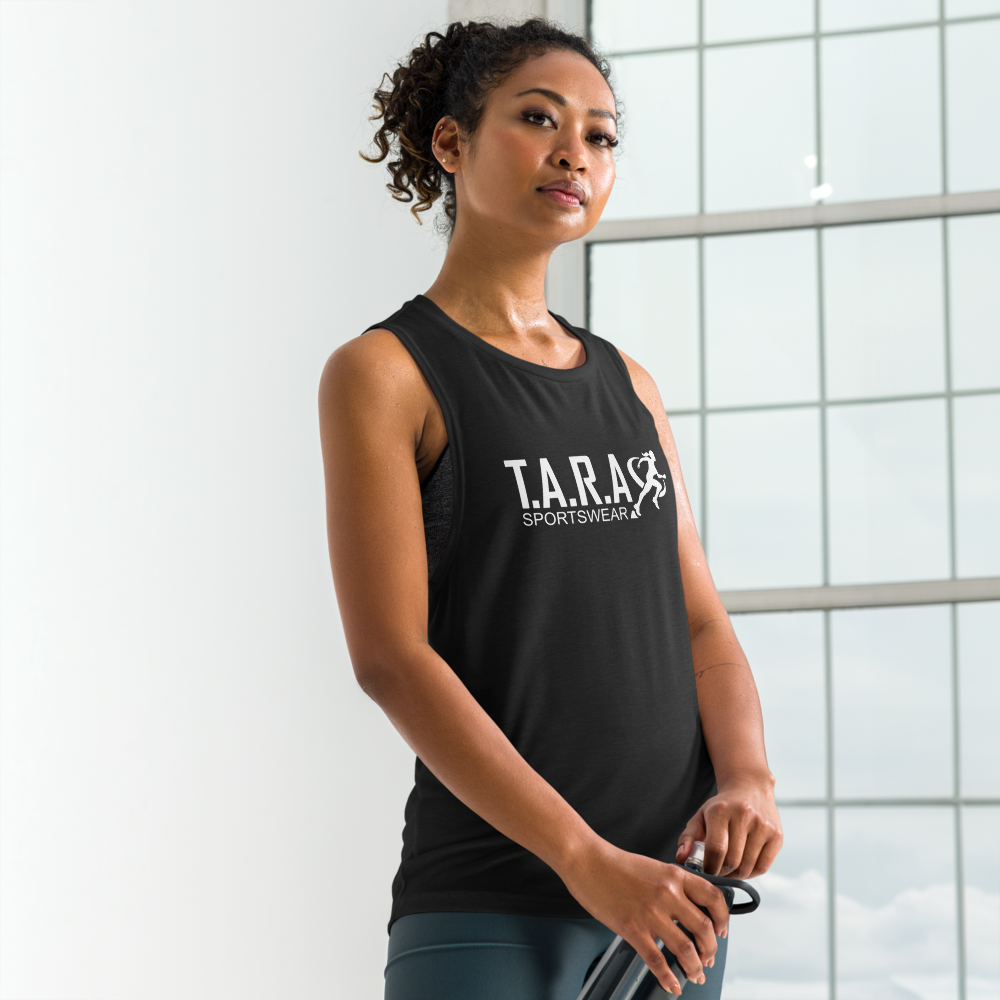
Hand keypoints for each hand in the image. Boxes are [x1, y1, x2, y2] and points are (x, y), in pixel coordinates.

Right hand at [559, 837, 729, 995]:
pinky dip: (668, 977)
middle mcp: (667, 894)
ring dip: (694, 967)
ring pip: (685, 948)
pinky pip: (656, 959)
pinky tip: (672, 983)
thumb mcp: (653, 866)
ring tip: (695, 975)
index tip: (722, 931)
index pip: (713, 897)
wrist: (587, 861)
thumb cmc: (615, 864)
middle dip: (710, 950)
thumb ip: (672, 885)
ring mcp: (650, 913)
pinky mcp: (632, 928)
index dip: (723, 918)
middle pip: (703, 929)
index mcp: (674, 875)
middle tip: (708, 959)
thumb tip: (687, 907)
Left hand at [675, 775, 782, 878]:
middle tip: (717, 871)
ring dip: (736, 875)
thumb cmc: (722, 807)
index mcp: (721, 810)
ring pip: (747, 867)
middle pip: (732, 860)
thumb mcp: (701, 816)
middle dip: (722, 873)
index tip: (706, 871)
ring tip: (729, 868)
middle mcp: (744, 815)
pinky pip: (763, 867)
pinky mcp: (776, 835)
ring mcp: (763, 825)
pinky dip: (751, 873)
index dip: (709, 867)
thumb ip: (687, 837)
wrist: (750, 789)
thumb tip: (681, 858)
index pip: (715, 849)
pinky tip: (743, 866)